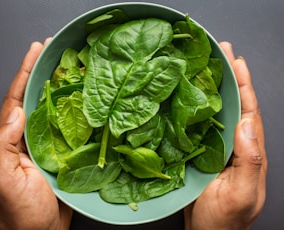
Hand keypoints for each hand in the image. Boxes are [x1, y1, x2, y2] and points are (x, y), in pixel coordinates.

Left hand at [0, 39, 72, 229]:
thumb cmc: (21, 211)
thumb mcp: (3, 179)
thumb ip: (3, 146)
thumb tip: (15, 113)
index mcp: (12, 140)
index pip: (16, 99)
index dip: (25, 73)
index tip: (36, 51)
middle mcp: (29, 137)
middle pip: (36, 98)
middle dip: (43, 73)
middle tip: (55, 51)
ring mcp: (48, 144)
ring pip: (55, 109)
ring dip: (62, 88)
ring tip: (72, 67)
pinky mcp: (64, 153)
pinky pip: (70, 127)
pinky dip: (76, 111)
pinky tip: (85, 100)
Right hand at [184, 42, 266, 229]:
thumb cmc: (224, 220)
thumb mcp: (242, 193)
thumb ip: (250, 160)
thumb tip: (248, 124)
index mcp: (249, 150)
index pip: (248, 110)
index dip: (243, 84)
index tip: (236, 61)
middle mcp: (234, 143)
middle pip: (234, 104)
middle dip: (229, 76)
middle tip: (220, 52)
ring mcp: (217, 147)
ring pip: (216, 111)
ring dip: (211, 88)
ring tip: (204, 66)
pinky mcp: (200, 152)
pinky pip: (198, 125)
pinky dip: (195, 107)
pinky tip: (186, 96)